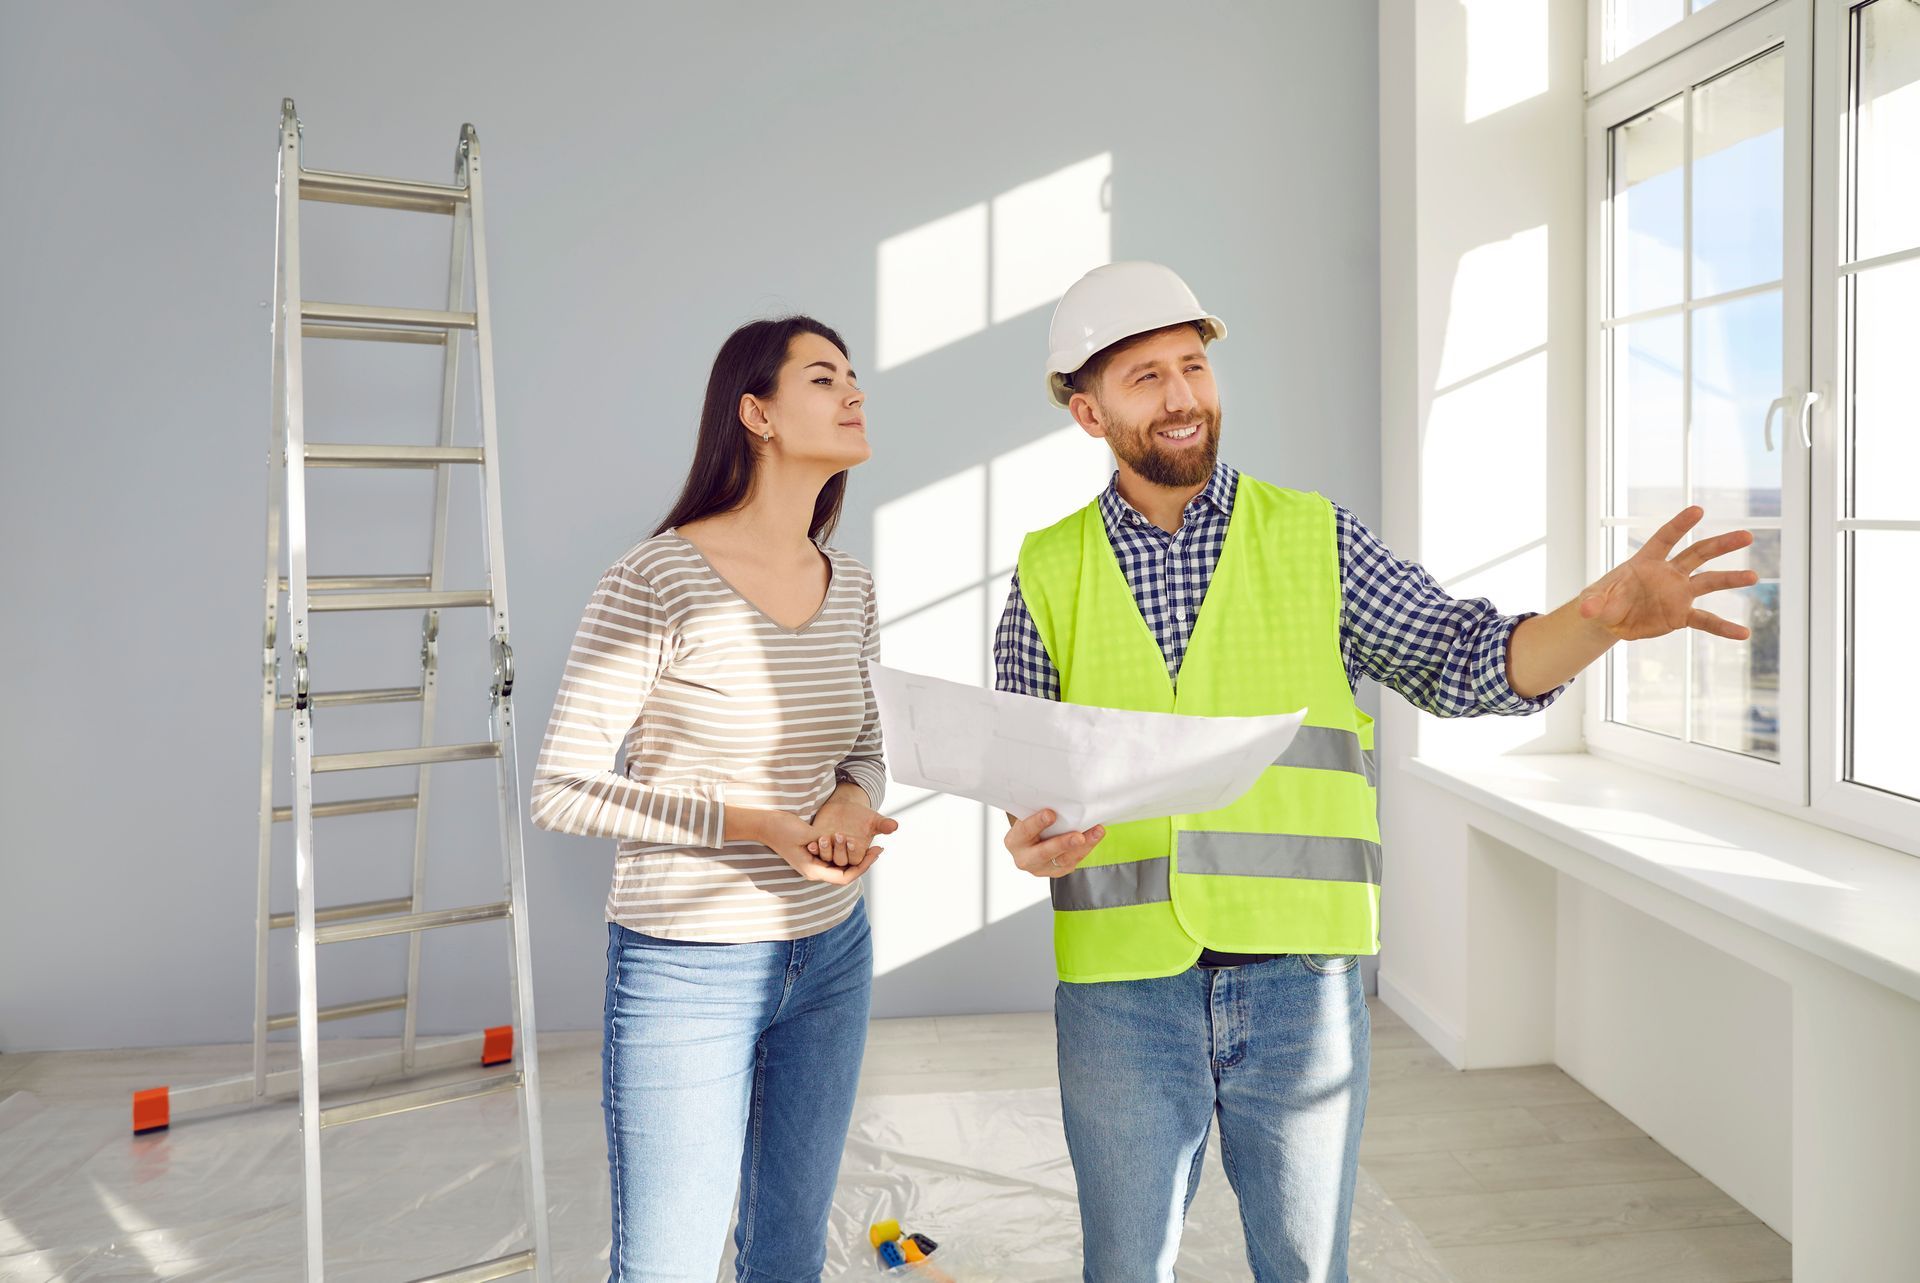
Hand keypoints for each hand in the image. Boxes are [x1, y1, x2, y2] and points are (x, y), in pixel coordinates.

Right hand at [751, 809, 881, 885]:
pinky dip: (845, 853)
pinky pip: (834, 860)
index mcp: (813, 870)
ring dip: (856, 859)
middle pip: (846, 874)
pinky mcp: (813, 857)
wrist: (765, 824)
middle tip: (878, 849)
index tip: (875, 852)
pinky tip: (854, 843)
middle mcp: (814, 871)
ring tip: (871, 846)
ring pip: (841, 868)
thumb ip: (823, 841)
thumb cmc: (782, 829)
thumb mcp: (805, 834)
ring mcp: (814, 865)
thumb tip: (841, 842)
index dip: (863, 867)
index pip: (845, 877)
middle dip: (863, 863)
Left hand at [804, 794, 899, 867]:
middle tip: (841, 835)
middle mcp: (844, 856)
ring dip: (825, 849)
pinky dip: (814, 847)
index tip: (854, 841)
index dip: (854, 853)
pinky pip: (815, 851)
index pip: (857, 862)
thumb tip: (895, 826)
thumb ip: (883, 825)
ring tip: (826, 837)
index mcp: (859, 854)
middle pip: (841, 861)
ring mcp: (831, 851)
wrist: (844, 808)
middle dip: (841, 850)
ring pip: (827, 857)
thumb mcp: (873, 819)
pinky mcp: (818, 846)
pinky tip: (812, 842)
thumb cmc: (861, 815)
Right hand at [1003, 809, 1105, 878]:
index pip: (1024, 831)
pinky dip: (1086, 848)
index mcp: (1014, 841)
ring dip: (1083, 846)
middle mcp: (1025, 858)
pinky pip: (1074, 861)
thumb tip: (1060, 795)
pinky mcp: (1058, 871)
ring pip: (1064, 860)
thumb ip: (1037, 809)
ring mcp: (1042, 868)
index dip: (1036, 823)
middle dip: (1063, 843)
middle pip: (1044, 853)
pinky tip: (1095, 836)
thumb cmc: (1031, 823)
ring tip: (1096, 833)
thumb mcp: (1028, 816)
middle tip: (1078, 836)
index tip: (1050, 813)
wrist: (1032, 841)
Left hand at [1578, 506, 1758, 641]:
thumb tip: (1586, 610)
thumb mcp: (1594, 600)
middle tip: (1746, 535)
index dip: (1680, 524)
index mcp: (1646, 562)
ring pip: (1709, 582)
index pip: (1665, 538)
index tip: (1698, 509)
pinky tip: (1743, 634)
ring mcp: (1678, 593)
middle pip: (1698, 553)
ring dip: (1730, 579)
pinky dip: (1723, 627)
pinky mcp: (1680, 615)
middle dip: (1720, 544)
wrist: (1610, 619)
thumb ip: (1593, 602)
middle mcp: (1668, 573)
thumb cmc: (1603, 600)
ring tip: (1753, 576)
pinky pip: (1705, 620)